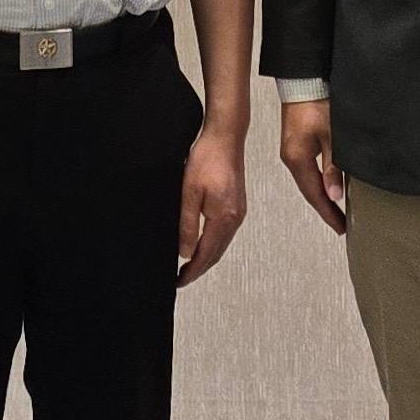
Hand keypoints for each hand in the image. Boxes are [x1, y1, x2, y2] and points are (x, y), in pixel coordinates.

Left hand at [177, 126, 246, 284]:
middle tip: (182, 278)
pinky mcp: (237, 205)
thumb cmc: (208, 158)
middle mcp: (235, 218)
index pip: (206, 254)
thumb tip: (185, 251)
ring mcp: (239, 212)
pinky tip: (203, 244)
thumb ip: (188, 224)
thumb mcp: (189, 193)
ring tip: (189, 266)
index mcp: (224, 218)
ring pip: (222, 245)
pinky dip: (213, 244)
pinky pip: (225, 233)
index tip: (180, 281)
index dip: (192, 271)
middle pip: (216, 254)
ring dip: (206, 257)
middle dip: (199, 269)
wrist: (225, 137)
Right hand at [278, 97, 347, 236]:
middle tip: (341, 223)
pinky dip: (320, 180)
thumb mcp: (331, 136)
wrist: (305, 79)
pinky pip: (309, 168)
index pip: (315, 195)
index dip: (329, 213)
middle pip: (310, 190)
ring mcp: (293, 149)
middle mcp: (292, 157)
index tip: (341, 228)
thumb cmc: (316, 102)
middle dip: (326, 208)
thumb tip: (334, 194)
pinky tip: (329, 182)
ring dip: (323, 194)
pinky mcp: (298, 140)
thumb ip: (333, 167)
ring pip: (309, 180)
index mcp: (297, 159)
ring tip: (337, 208)